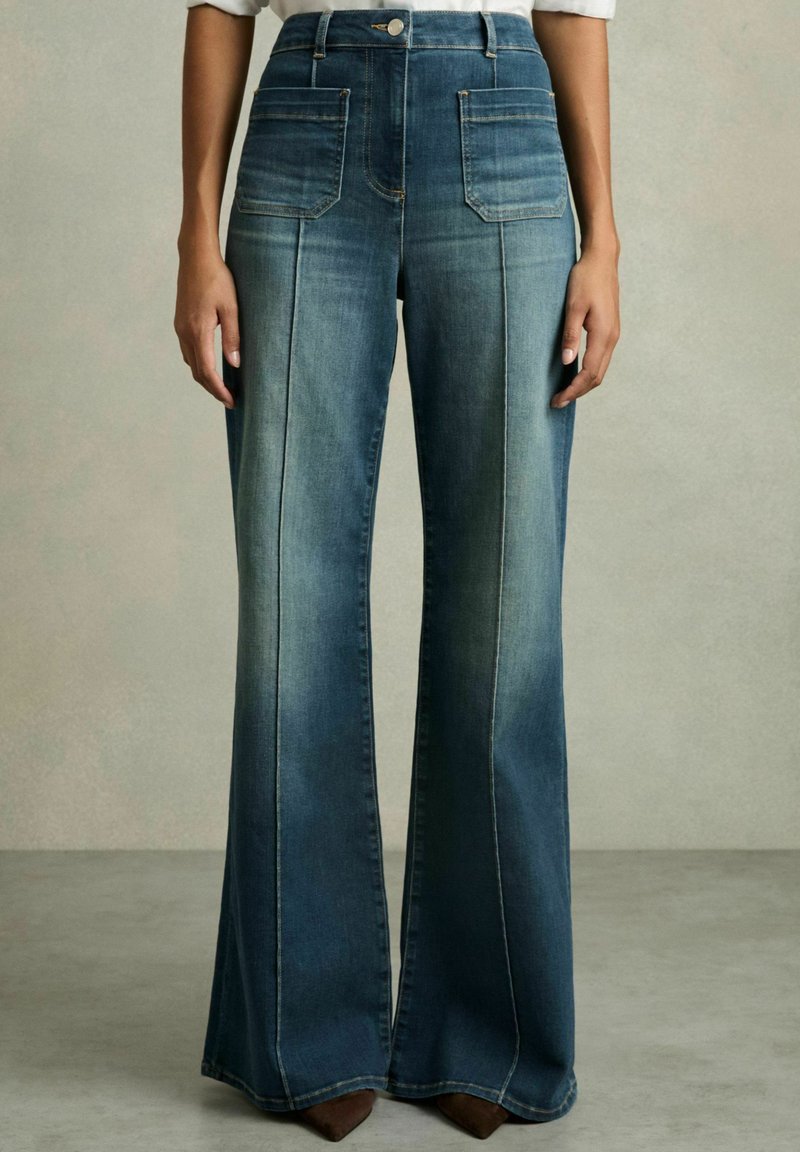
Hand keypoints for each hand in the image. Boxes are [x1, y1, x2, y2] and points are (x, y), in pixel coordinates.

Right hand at [174, 247, 239, 409]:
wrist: (196, 256)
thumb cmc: (217, 278)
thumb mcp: (231, 307)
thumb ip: (232, 336)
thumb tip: (234, 364)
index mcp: (198, 330)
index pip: (207, 371)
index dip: (218, 390)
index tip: (231, 401)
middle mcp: (185, 332)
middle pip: (196, 371)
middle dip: (213, 388)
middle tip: (229, 400)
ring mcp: (180, 327)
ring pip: (191, 362)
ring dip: (205, 377)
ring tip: (222, 386)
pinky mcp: (180, 322)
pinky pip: (188, 351)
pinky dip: (199, 364)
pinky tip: (210, 365)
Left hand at [551, 243, 619, 408]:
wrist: (602, 259)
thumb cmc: (585, 279)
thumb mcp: (573, 306)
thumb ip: (570, 335)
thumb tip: (567, 362)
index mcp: (604, 335)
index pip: (589, 373)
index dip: (573, 390)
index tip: (557, 400)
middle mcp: (612, 338)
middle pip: (597, 377)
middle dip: (577, 392)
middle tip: (556, 402)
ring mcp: (613, 334)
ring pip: (600, 370)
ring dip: (583, 384)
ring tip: (564, 392)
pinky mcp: (610, 330)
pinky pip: (601, 359)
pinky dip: (588, 372)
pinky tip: (574, 373)